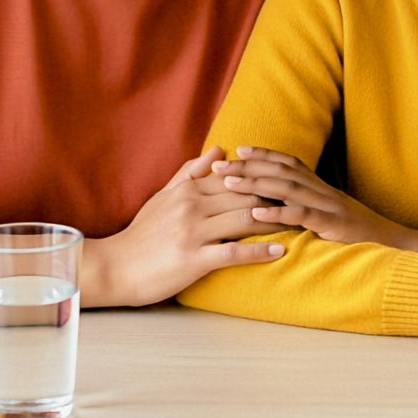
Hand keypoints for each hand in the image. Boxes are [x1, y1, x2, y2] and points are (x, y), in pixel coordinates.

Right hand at [82, 147, 285, 307]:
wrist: (115, 267)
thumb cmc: (142, 234)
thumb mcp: (164, 196)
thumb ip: (191, 172)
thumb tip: (218, 150)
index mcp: (188, 190)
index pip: (235, 178)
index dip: (263, 179)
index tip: (287, 183)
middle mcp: (192, 207)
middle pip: (245, 196)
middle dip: (276, 198)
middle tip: (303, 201)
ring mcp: (193, 233)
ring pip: (244, 220)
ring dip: (276, 222)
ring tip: (300, 223)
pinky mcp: (194, 259)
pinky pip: (234, 252)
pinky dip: (260, 250)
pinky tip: (280, 251)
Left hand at [211, 146, 417, 251]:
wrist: (390, 244)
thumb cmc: (353, 233)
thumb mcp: (326, 213)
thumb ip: (305, 204)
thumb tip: (277, 200)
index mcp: (318, 185)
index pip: (286, 161)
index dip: (262, 154)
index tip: (236, 149)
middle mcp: (320, 189)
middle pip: (279, 170)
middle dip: (247, 166)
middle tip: (219, 165)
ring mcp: (326, 205)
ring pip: (286, 188)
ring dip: (255, 183)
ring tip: (229, 183)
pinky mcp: (330, 224)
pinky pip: (301, 215)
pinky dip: (277, 212)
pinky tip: (256, 212)